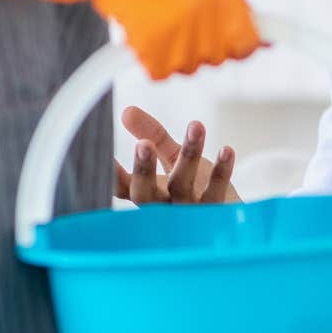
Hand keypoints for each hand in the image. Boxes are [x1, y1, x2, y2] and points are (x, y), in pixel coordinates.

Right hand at [102, 0, 263, 80]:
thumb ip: (231, 5)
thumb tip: (258, 34)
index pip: (248, 43)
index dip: (242, 46)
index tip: (237, 44)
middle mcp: (206, 22)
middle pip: (216, 57)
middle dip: (204, 45)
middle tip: (181, 20)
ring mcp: (180, 41)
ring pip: (188, 66)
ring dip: (176, 52)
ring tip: (160, 19)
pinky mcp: (154, 54)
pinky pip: (159, 71)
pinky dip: (151, 58)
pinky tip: (144, 31)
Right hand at [111, 106, 240, 204]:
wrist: (230, 222)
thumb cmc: (195, 188)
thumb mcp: (172, 159)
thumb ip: (152, 136)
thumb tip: (126, 111)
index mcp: (148, 195)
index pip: (122, 185)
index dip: (109, 173)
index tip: (101, 152)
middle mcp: (163, 208)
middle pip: (145, 194)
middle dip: (143, 169)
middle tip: (142, 145)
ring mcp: (188, 213)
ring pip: (182, 186)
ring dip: (189, 155)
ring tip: (196, 126)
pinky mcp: (215, 214)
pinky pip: (216, 192)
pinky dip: (221, 171)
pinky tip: (226, 150)